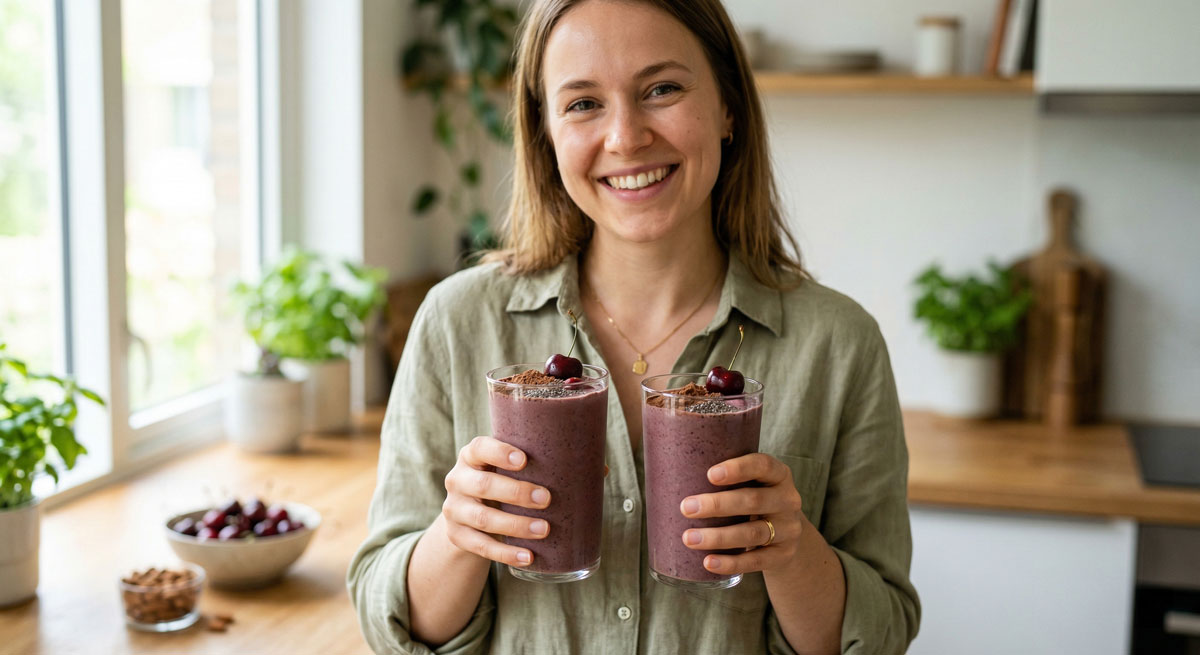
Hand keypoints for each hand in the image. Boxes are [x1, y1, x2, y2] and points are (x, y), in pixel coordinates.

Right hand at [442, 436, 551, 567]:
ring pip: (483, 518)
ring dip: (515, 525)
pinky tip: (528, 557)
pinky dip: (506, 553)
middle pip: (483, 485)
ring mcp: (454, 509)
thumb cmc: (502, 483)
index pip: (480, 448)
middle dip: (516, 492)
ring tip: (543, 529)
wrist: (468, 516)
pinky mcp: (457, 536)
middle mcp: (458, 480)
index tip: (524, 460)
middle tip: (546, 499)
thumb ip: (543, 464)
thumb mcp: (511, 470)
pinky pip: (481, 546)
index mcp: (472, 456)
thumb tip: (598, 468)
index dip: (499, 453)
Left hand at [679, 453, 804, 575]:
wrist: (786, 536)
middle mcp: (788, 500)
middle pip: (753, 500)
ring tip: (689, 538)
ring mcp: (788, 529)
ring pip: (752, 533)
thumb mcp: (751, 484)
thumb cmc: (753, 501)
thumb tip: (669, 472)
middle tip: (685, 508)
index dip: (738, 469)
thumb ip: (724, 478)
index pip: (762, 465)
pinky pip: (756, 561)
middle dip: (717, 505)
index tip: (710, 475)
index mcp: (778, 475)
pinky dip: (731, 563)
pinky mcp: (782, 555)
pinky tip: (708, 562)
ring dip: (718, 537)